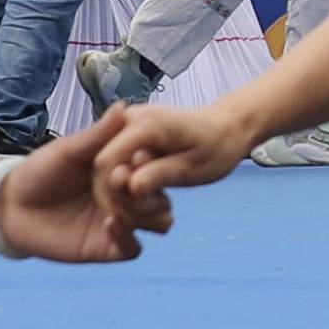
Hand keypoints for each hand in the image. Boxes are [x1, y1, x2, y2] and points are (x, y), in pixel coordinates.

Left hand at [0, 125, 161, 267]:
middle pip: (163, 196)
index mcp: (122, 170)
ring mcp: (120, 222)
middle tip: (123, 182)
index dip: (153, 162)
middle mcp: (126, 196)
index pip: (155, 166)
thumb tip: (124, 107)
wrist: (10, 205)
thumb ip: (99, 134)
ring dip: (146, 213)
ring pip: (159, 222)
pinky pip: (133, 249)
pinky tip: (110, 222)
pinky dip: (129, 237)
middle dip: (151, 190)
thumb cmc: (39, 171)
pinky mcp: (106, 247)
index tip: (138, 156)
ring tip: (118, 205)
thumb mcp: (70, 150)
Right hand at [98, 93, 264, 213]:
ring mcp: (125, 127)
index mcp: (145, 124)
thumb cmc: (216, 146)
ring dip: (125, 195)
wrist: (226, 128)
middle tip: (157, 208)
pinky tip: (150, 196)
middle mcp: (129, 120)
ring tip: (158, 202)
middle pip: (103, 167)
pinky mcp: (127, 138)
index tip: (142, 207)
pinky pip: (116, 165)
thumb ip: (160, 175)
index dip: (115, 192)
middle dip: (121, 197)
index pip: (106, 162)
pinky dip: (128, 185)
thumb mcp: (193, 167)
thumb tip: (130, 186)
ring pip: (107, 169)